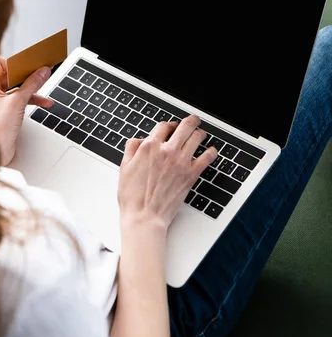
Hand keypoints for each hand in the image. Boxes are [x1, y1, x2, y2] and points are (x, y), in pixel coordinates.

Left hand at [0, 57, 53, 165]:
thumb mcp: (17, 103)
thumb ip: (31, 84)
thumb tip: (42, 71)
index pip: (3, 63)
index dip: (20, 62)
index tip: (35, 61)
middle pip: (10, 74)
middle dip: (28, 75)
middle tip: (43, 71)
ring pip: (14, 87)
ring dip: (31, 88)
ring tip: (45, 87)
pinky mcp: (0, 110)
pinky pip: (15, 98)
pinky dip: (28, 99)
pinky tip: (42, 102)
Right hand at [118, 115, 216, 233]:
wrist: (145, 216)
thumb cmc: (133, 197)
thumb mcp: (124, 167)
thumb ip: (131, 149)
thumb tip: (138, 140)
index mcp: (150, 147)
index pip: (164, 125)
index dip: (169, 124)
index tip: (171, 127)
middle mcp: (167, 151)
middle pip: (184, 126)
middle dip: (191, 121)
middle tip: (193, 121)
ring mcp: (181, 161)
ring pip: (197, 137)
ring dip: (200, 133)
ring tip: (201, 134)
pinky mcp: (191, 174)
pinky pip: (207, 157)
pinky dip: (211, 152)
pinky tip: (211, 150)